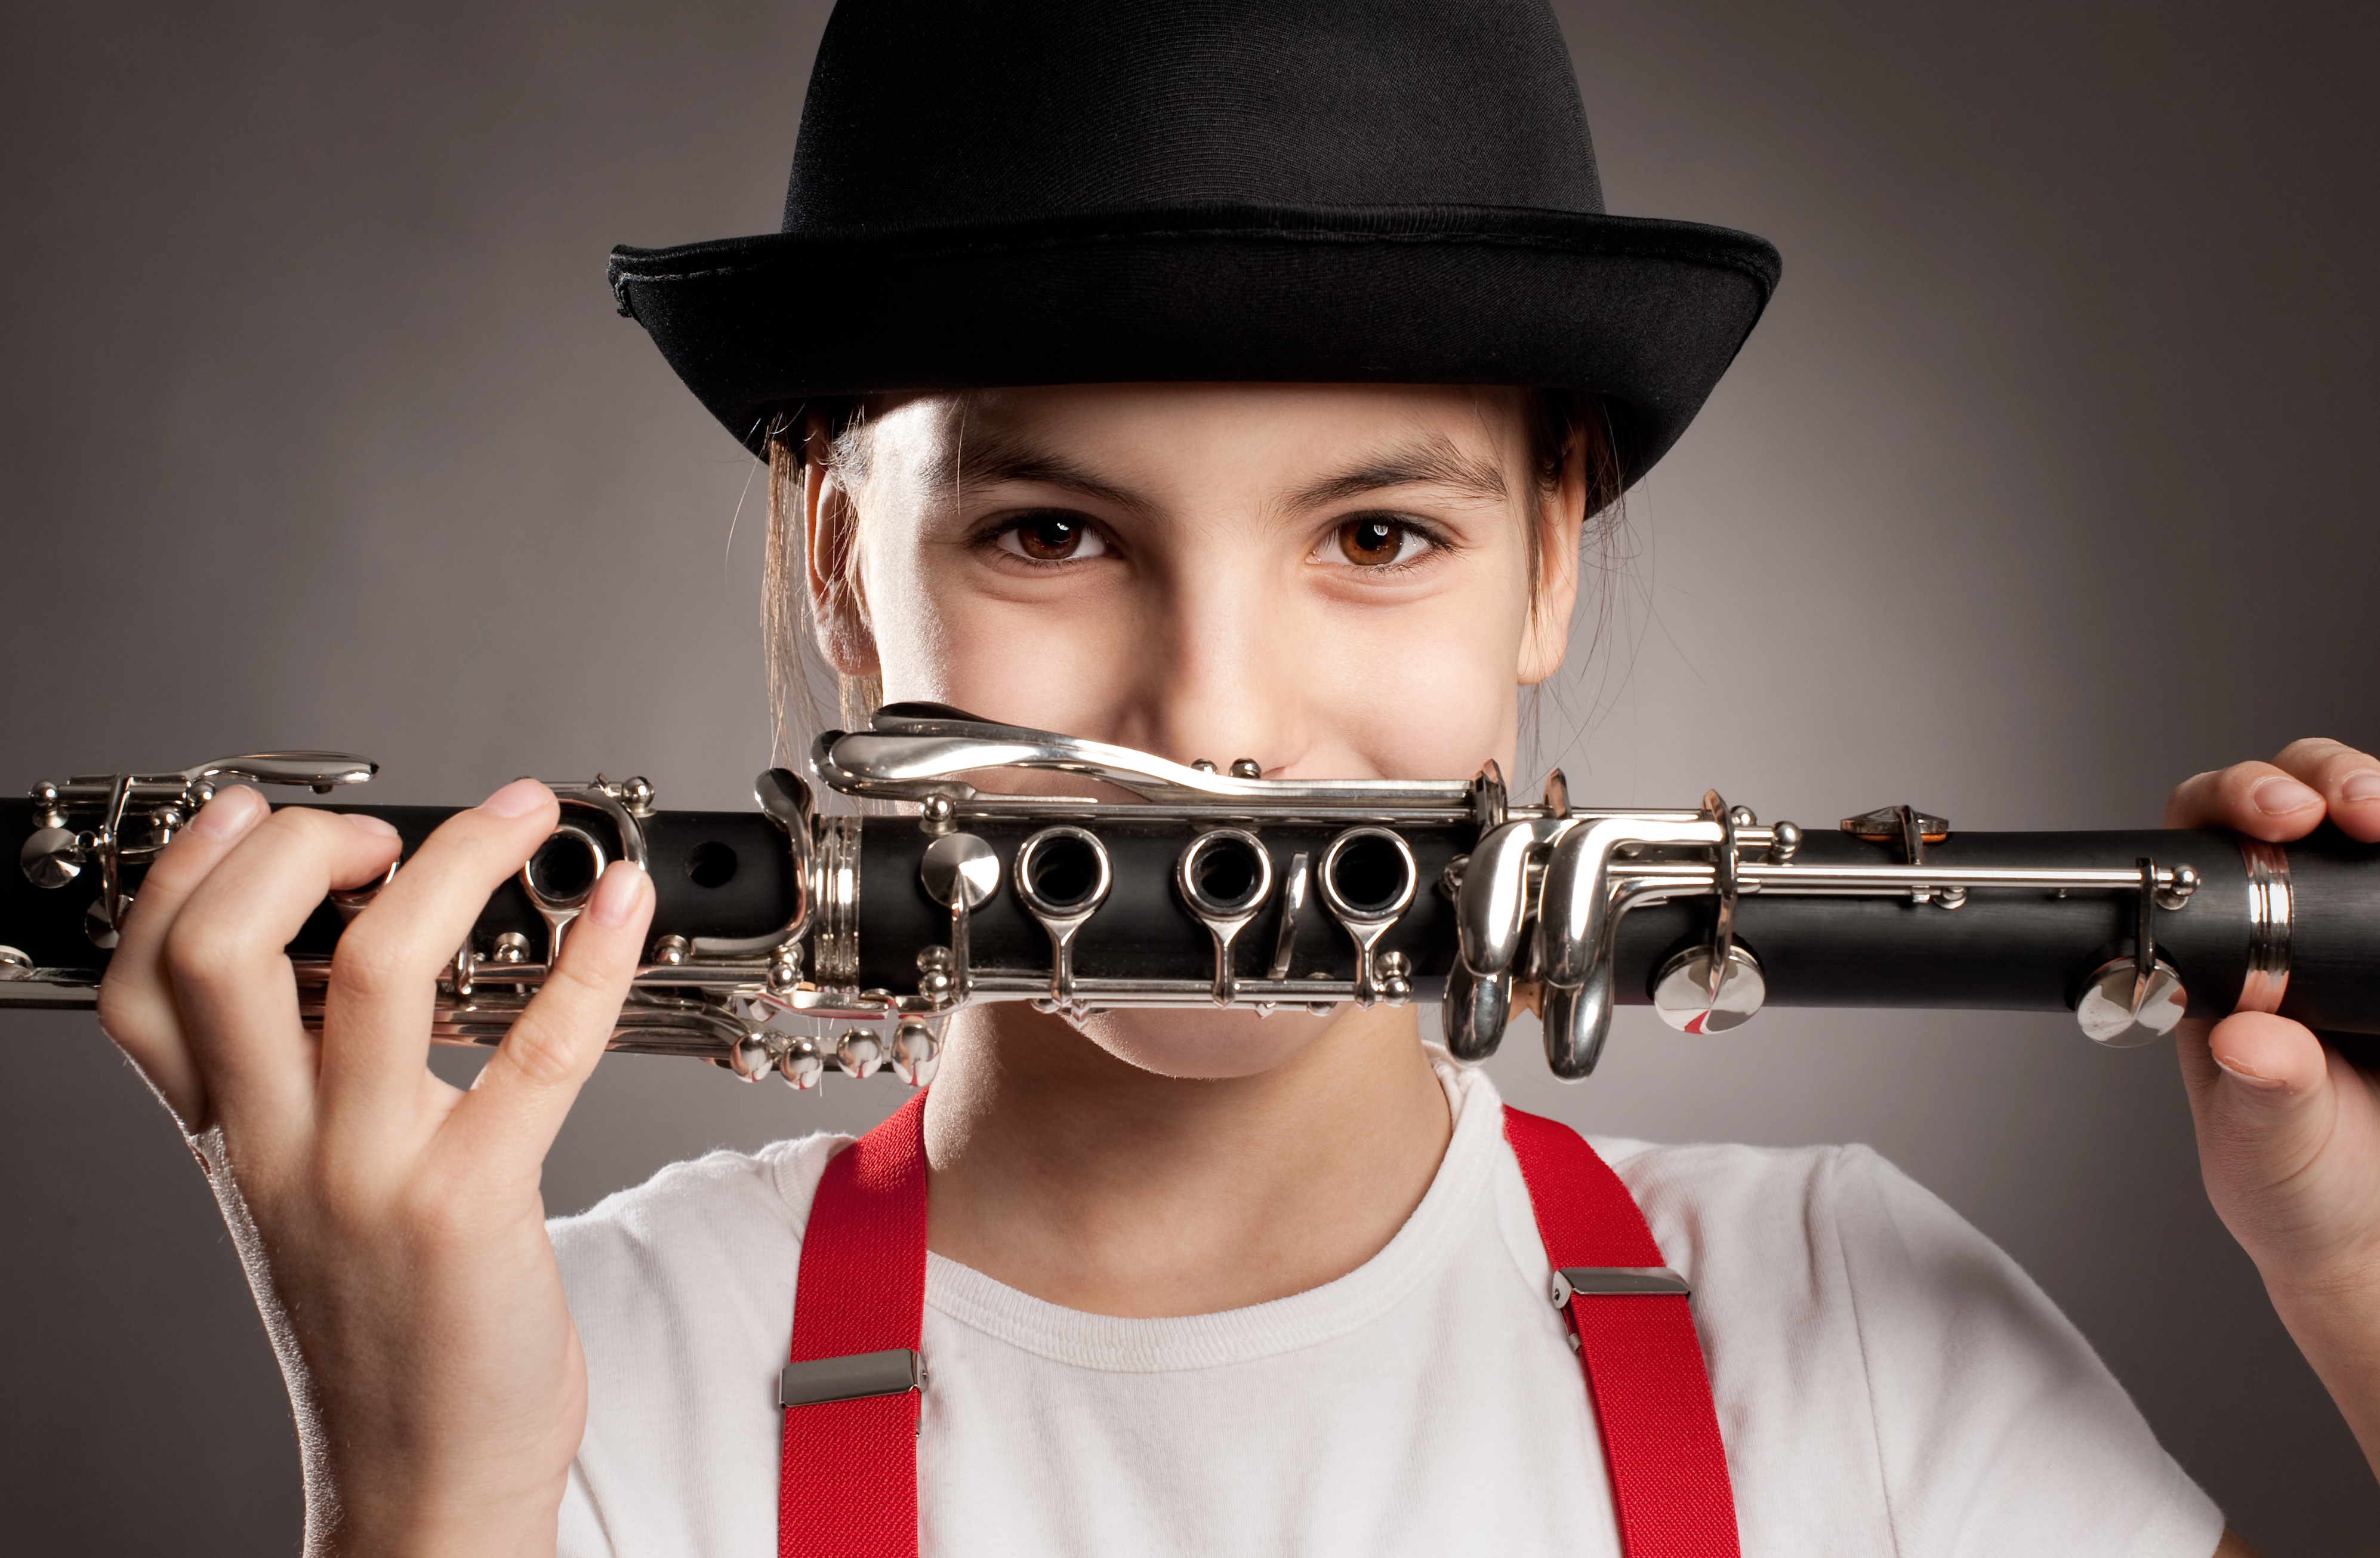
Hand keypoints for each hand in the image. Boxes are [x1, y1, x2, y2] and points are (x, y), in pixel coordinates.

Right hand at [95, 779, 652, 1557]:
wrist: (427, 1481)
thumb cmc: (391, 1335)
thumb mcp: (303, 1206)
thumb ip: (305, 1099)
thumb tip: (363, 969)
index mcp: (234, 1143)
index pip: (145, 983)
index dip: (187, 876)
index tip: (257, 817)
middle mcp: (280, 1151)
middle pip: (225, 950)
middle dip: (300, 848)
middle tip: (388, 832)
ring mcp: (368, 1176)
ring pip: (376, 970)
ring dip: (458, 865)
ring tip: (520, 820)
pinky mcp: (470, 1204)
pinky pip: (538, 1049)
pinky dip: (591, 960)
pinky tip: (622, 908)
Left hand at [2166, 738, 2379, 1481]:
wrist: (2371, 1232)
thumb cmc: (2297, 1188)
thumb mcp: (2265, 1150)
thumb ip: (2258, 1098)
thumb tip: (2245, 1040)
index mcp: (2219, 953)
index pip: (2203, 834)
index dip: (2232, 801)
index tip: (2274, 817)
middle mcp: (2287, 922)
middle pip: (2298, 795)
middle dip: (2325, 778)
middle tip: (2352, 809)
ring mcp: (2359, 923)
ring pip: (2370, 811)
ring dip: (2379, 791)